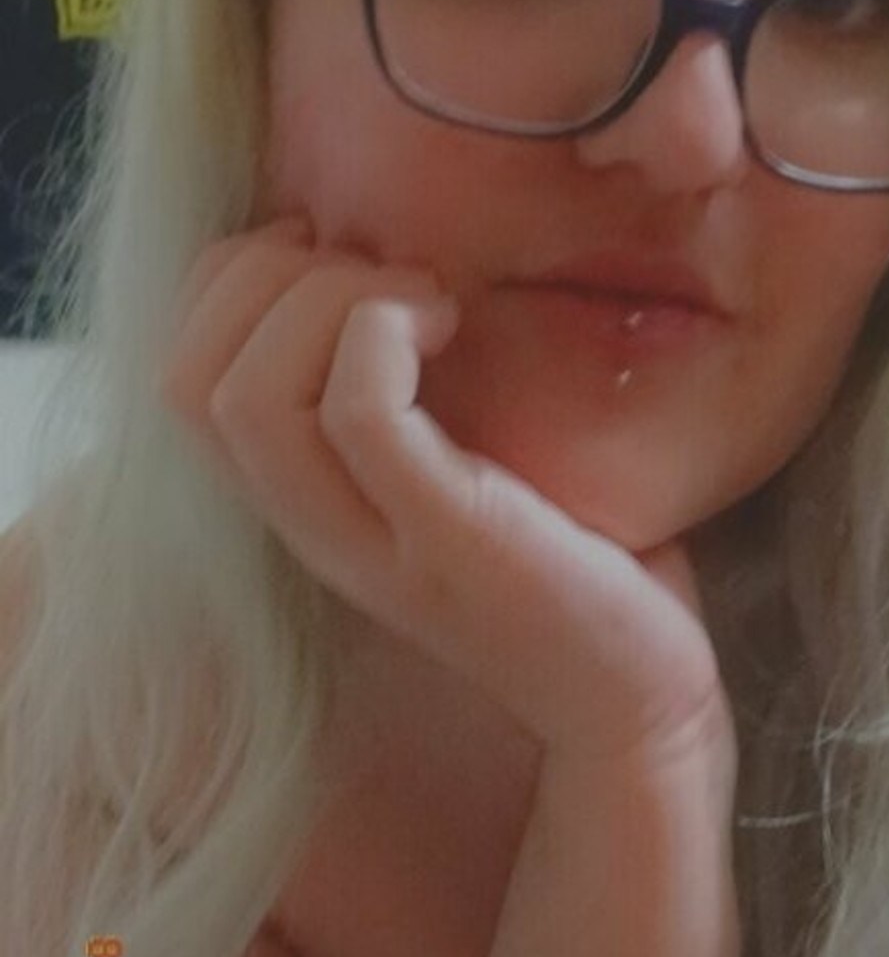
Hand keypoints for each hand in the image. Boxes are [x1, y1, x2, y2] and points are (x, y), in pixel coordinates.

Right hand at [158, 214, 736, 773]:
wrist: (639, 701)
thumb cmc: (575, 566)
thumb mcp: (470, 456)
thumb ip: (414, 387)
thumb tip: (404, 254)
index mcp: (306, 504)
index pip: (181, 379)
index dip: (232, 282)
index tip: (343, 258)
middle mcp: (313, 530)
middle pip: (189, 382)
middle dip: (263, 276)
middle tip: (382, 270)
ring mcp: (370, 543)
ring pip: (248, 398)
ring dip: (325, 301)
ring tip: (422, 297)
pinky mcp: (445, 541)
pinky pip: (355, 412)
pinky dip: (386, 331)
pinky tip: (455, 322)